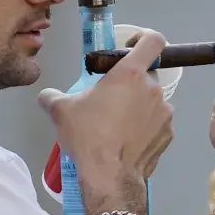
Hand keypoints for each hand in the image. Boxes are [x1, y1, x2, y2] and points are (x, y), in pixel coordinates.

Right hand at [37, 29, 173, 189]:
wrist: (109, 177)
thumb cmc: (88, 136)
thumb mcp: (61, 112)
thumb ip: (52, 97)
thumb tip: (47, 96)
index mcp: (130, 74)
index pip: (153, 41)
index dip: (144, 38)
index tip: (130, 48)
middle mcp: (152, 89)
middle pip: (147, 75)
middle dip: (131, 84)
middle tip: (110, 101)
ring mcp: (164, 113)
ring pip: (151, 101)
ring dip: (138, 108)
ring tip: (117, 127)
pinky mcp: (168, 135)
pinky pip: (156, 124)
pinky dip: (145, 128)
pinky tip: (127, 142)